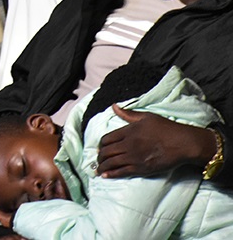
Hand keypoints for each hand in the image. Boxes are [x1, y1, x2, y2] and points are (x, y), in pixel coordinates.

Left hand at [98, 105, 215, 178]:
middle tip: (98, 159)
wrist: (182, 143)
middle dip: (99, 156)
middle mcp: (128, 145)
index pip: (107, 139)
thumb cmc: (166, 128)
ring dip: (102, 166)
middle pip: (106, 152)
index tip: (99, 147)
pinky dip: (111, 174)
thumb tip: (113, 106)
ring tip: (98, 169)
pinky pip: (121, 172)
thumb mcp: (146, 116)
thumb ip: (128, 114)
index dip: (100, 144)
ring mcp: (134, 158)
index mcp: (128, 131)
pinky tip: (105, 175)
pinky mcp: (141, 169)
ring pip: (111, 163)